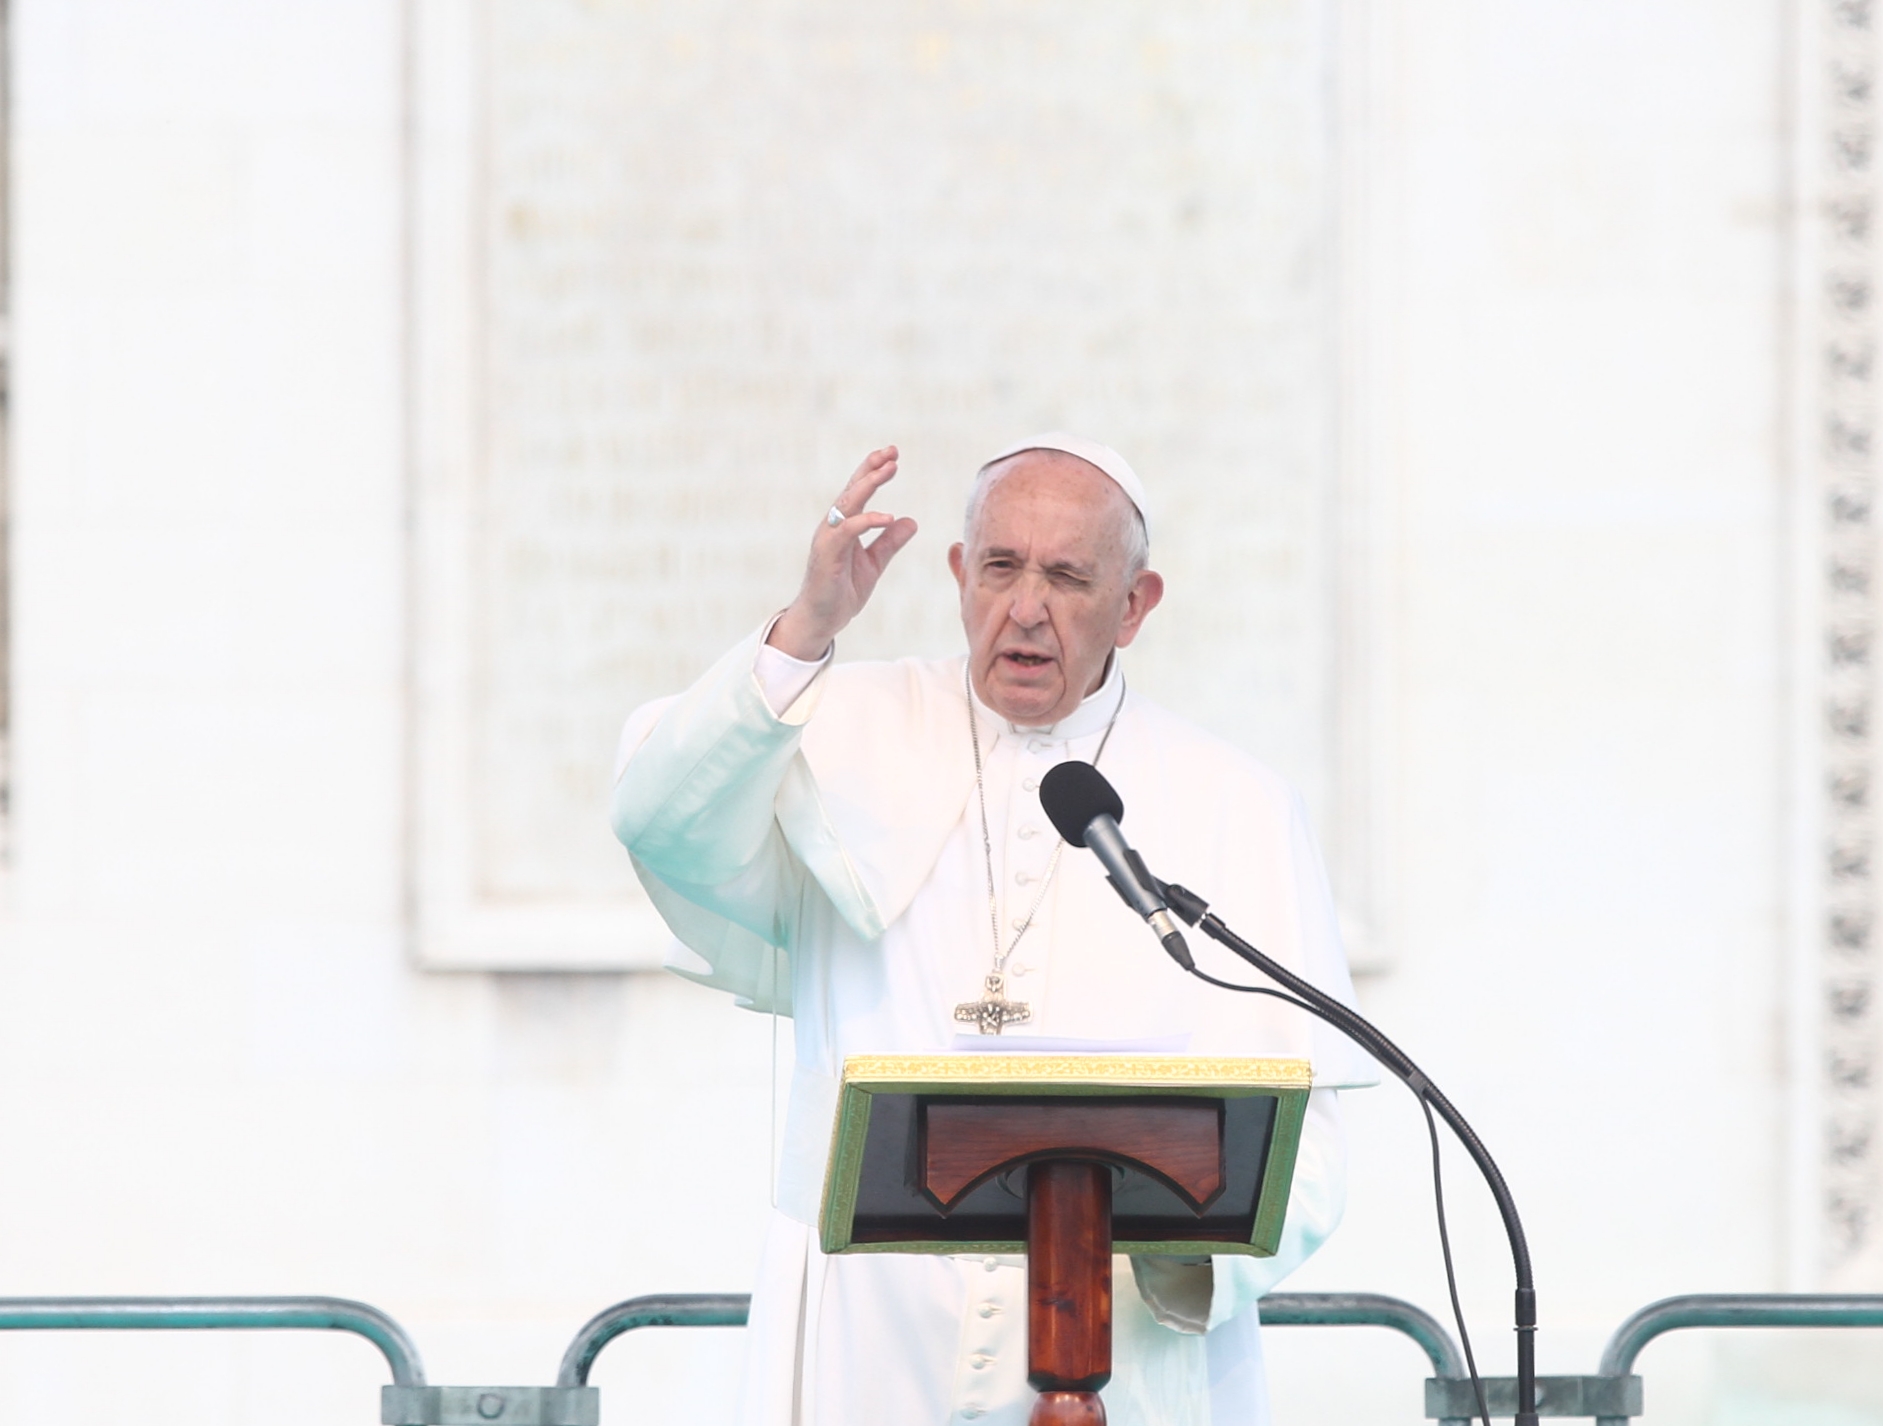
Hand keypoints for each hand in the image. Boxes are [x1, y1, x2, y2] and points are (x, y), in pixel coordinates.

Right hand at [769, 446, 918, 659]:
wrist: (822, 619)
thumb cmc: (842, 591)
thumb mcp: (874, 563)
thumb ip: (889, 542)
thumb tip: (910, 521)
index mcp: (844, 525)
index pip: (859, 491)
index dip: (874, 471)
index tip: (893, 455)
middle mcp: (833, 526)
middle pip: (853, 489)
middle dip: (872, 468)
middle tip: (892, 451)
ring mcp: (828, 538)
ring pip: (848, 503)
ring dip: (869, 484)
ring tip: (889, 469)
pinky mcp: (827, 553)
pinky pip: (846, 530)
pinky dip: (866, 521)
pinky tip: (887, 516)